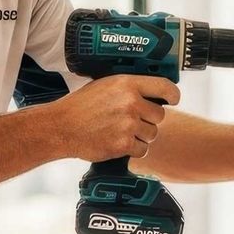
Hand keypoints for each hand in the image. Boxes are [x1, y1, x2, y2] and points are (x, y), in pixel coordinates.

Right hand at [48, 75, 180, 160]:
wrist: (61, 127)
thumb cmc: (80, 106)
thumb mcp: (104, 85)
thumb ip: (128, 88)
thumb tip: (150, 94)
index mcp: (127, 84)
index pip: (165, 87)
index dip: (173, 95)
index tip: (173, 100)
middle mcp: (131, 103)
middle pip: (160, 116)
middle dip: (149, 120)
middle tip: (132, 122)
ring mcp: (128, 125)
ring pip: (152, 134)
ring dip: (141, 136)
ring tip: (120, 132)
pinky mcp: (123, 144)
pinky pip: (142, 150)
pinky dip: (132, 150)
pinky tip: (117, 143)